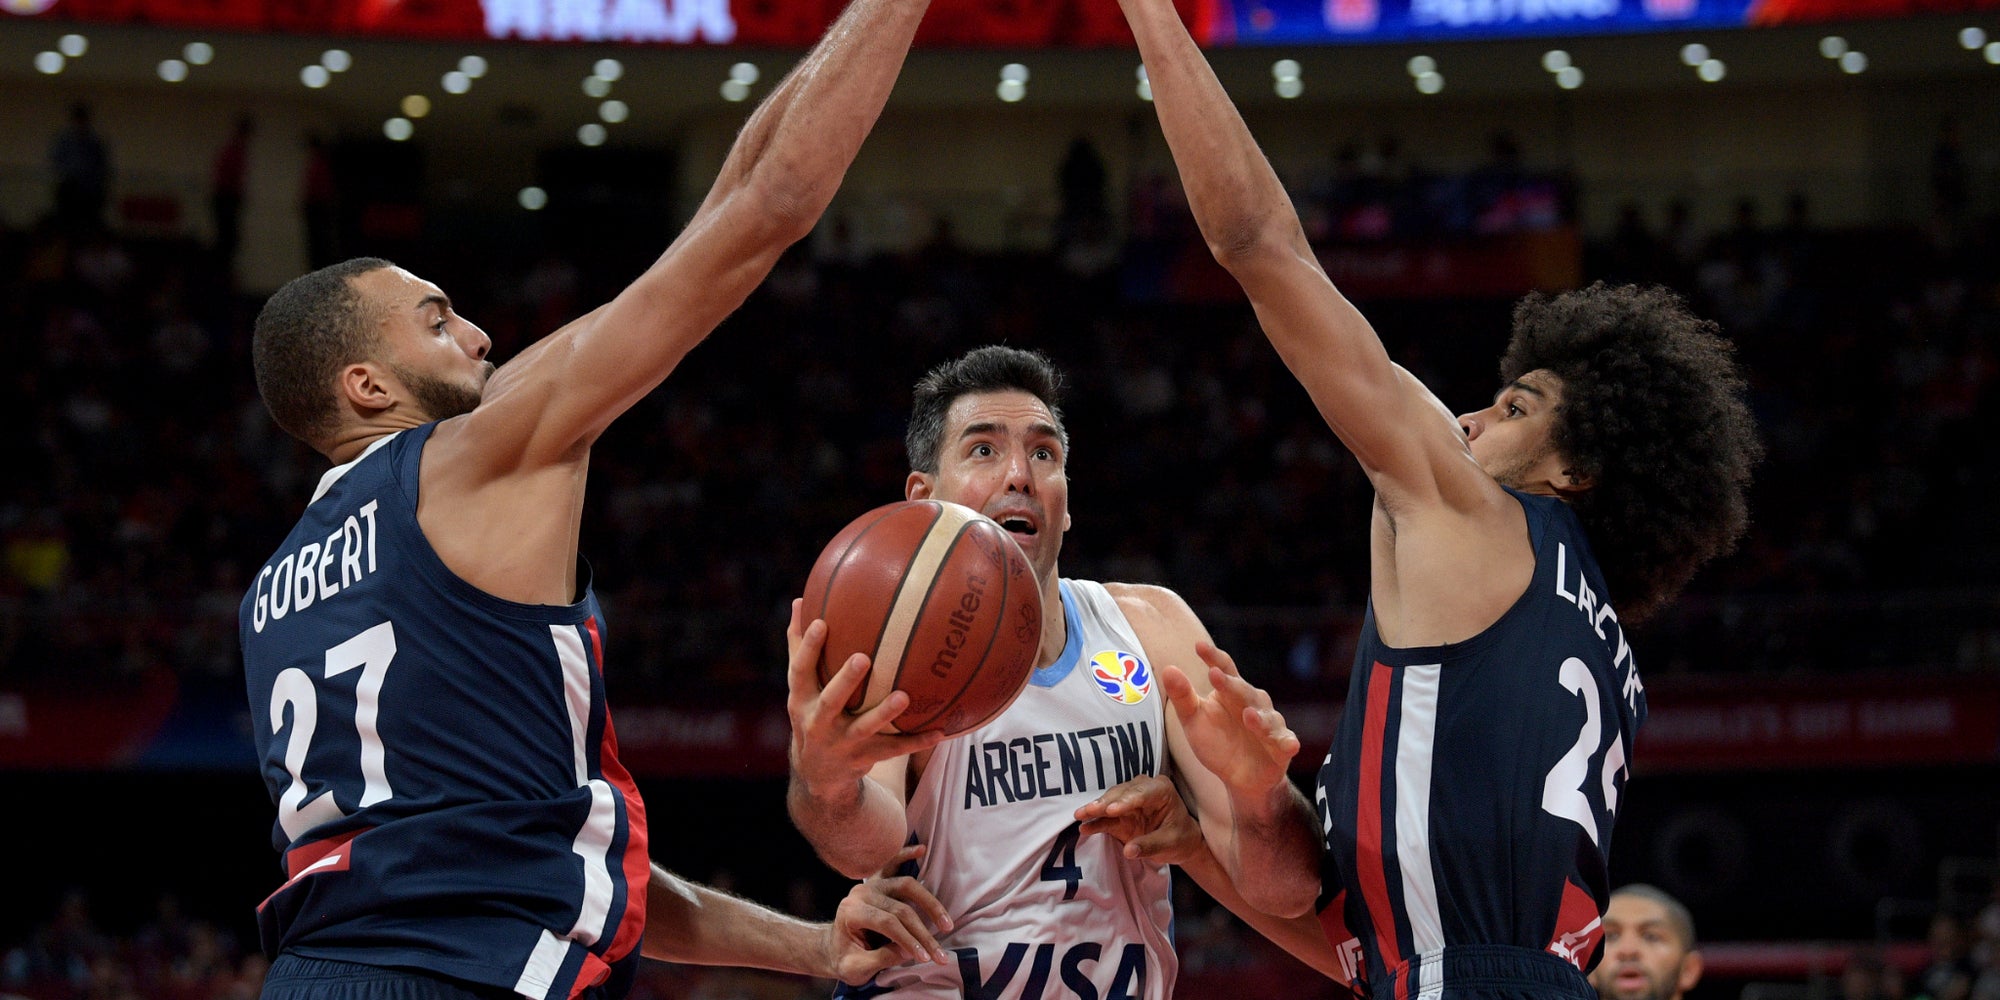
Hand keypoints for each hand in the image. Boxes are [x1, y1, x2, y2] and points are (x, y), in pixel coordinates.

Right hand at [786, 599, 942, 800]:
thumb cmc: (812, 711)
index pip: (801, 671)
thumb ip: (799, 645)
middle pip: (832, 701)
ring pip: (865, 728)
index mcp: (802, 699)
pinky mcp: (865, 758)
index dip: (808, 648)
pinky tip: (939, 731)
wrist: (818, 772)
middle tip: (864, 658)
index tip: (821, 622)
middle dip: (846, 680)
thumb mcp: (800, 685)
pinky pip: (894, 750)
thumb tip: (801, 600)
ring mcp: (842, 743)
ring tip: (904, 696)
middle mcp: (819, 722)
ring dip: (884, 713)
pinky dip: (916, 742)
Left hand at [823, 844, 953, 983]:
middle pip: (901, 908)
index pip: (888, 923)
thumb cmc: (843, 959)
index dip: (909, 940)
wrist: (831, 947)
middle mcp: (861, 893)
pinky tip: (921, 849)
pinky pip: (892, 864)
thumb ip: (881, 959)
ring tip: (947, 923)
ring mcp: (869, 884)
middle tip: (940, 953)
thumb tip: (909, 951)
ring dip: (929, 904)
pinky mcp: (876, 882)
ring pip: (906, 886)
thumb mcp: (855, 968)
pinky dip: (906, 855)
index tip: (926, 958)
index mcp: (851, 912)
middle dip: (924, 933)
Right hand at [1074, 775, 1206, 866]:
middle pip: (1122, 793)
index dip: (1126, 801)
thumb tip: (1129, 851)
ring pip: (1110, 801)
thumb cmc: (1179, 837)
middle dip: (1105, 803)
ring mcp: (1129, 800)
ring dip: (1095, 809)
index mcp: (1161, 790)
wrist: (1180, 840)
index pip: (1142, 793)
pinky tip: (1084, 827)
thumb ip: (1150, 845)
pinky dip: (1095, 821)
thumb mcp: (1170, 843)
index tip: (1112, 810)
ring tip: (1080, 815)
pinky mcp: (1120, 813)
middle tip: (1090, 810)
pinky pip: (1106, 817)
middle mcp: (1143, 789)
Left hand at [1159, 641, 1299, 802]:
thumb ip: (1182, 696)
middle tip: (1215, 675)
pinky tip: (1289, 745)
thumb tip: (1168, 669)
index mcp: (1231, 692)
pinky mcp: (1282, 747)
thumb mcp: (1193, 720)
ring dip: (1259, 718)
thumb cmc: (1217, 742)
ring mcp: (1270, 724)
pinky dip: (1288, 743)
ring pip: (1267, 718)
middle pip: (1243, 691)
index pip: (1224, 669)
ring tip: (1248, 715)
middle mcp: (1254, 703)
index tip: (1199, 646)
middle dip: (1232, 684)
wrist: (1241, 778)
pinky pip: (1286, 743)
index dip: (1213, 657)